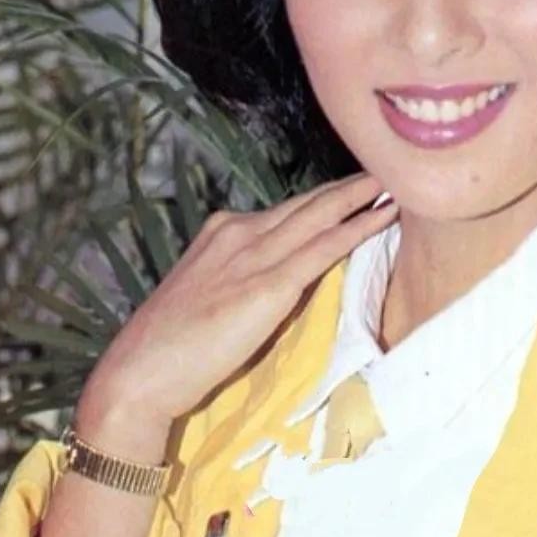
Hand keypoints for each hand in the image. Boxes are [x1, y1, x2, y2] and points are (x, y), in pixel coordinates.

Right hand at [78, 173, 396, 425]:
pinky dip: (357, 229)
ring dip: (362, 197)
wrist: (140, 372)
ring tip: (396, 179)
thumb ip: (244, 280)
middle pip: (308, 203)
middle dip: (351, 185)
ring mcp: (253, 256)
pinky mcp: (267, 287)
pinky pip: (323, 250)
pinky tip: (383, 218)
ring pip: (320, 216)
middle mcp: (239, 232)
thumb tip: (280, 282)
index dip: (325, 197)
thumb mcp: (210, 295)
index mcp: (223, 232)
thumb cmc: (172, 347)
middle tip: (388, 164)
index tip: (358, 185)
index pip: (286, 210)